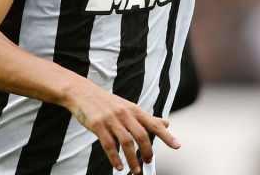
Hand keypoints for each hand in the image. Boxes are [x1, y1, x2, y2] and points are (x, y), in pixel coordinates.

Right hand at [66, 81, 180, 173]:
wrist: (83, 93)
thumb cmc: (108, 102)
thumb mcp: (129, 107)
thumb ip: (147, 117)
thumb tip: (166, 123)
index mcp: (134, 110)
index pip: (154, 124)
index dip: (166, 135)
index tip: (176, 145)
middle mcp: (125, 114)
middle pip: (141, 135)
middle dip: (147, 151)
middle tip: (148, 162)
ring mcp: (111, 120)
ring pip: (126, 142)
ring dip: (132, 159)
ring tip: (135, 170)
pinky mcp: (98, 126)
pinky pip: (108, 145)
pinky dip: (115, 158)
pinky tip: (119, 166)